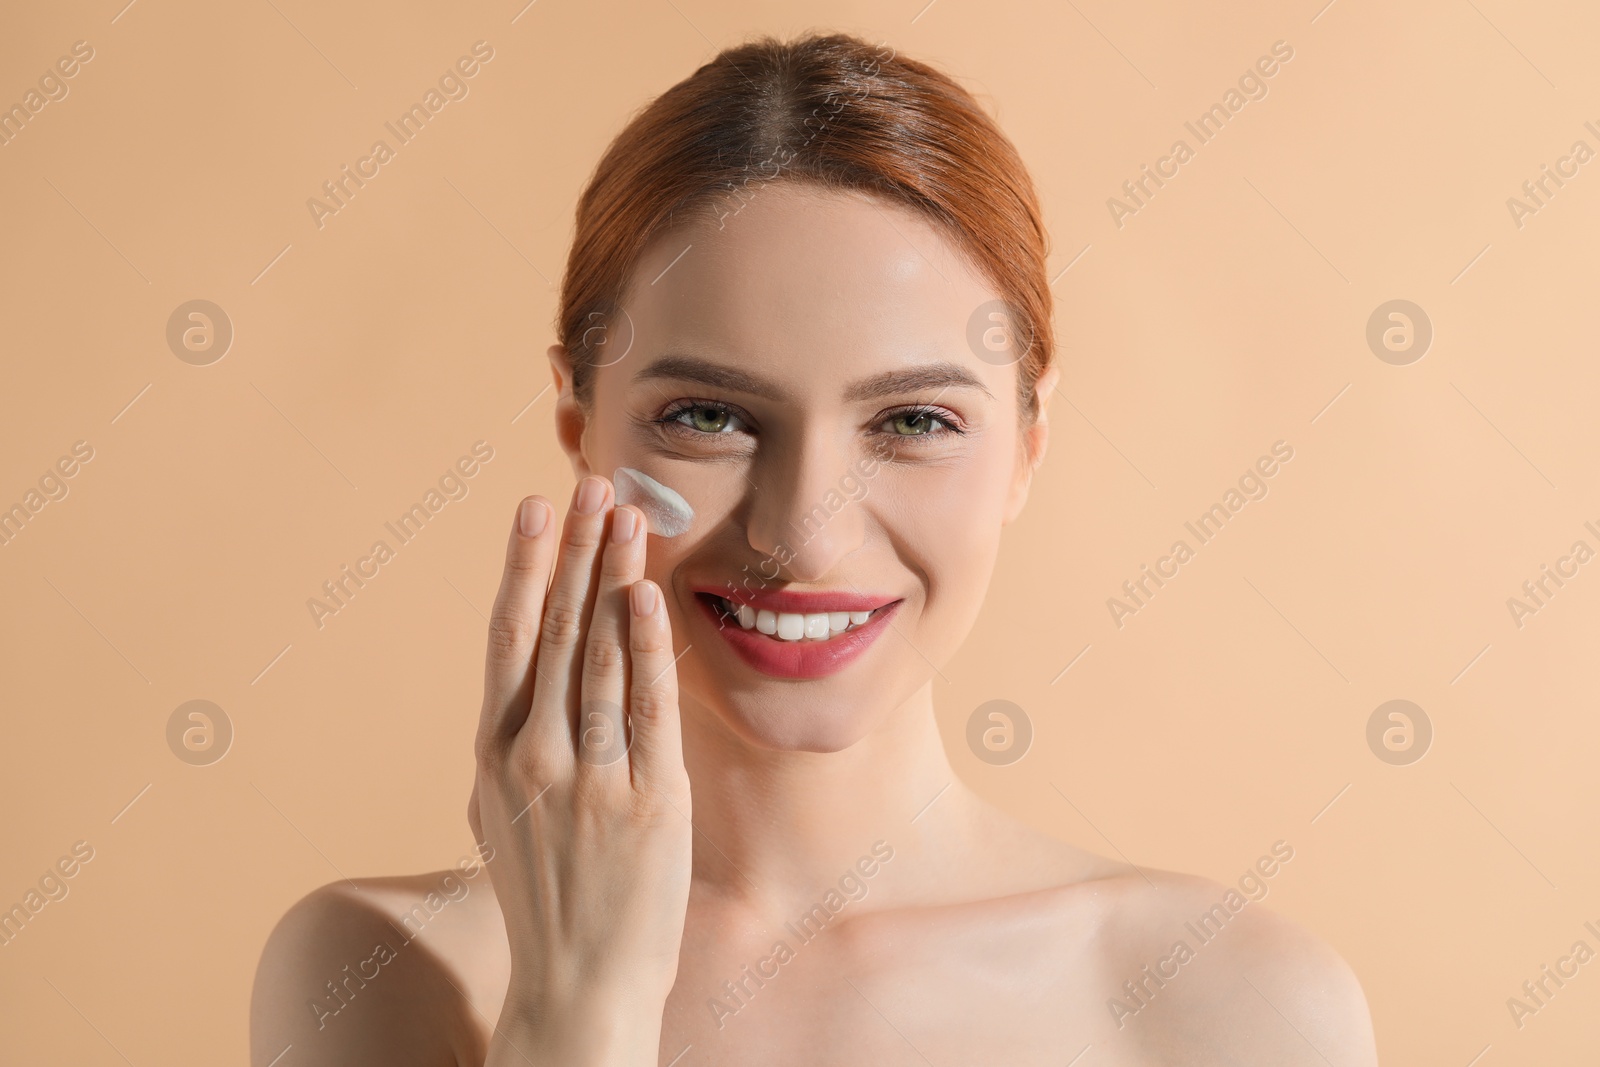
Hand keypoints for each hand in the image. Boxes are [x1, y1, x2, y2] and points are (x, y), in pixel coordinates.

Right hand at [468, 475, 692, 1064]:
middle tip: (591, 480)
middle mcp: (531, 755)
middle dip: (575, 549)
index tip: (536, 505)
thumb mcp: (503, 815)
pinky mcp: (645, 800)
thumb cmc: (545, 897)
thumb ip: (512, 748)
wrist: (578, 984)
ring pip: (598, 655)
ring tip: (628, 514)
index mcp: (493, 753)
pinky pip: (644, 708)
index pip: (508, 637)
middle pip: (553, 630)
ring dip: (614, 577)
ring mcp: (587, 777)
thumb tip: (520, 690)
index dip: (523, 565)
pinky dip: (643, 647)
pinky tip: (645, 596)